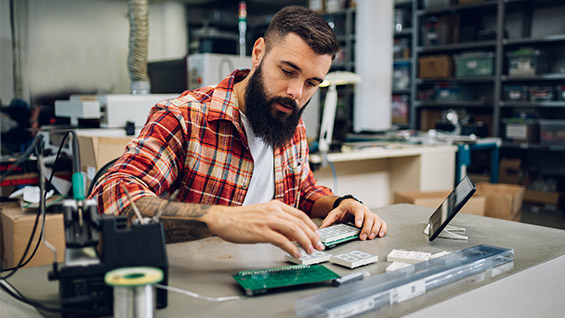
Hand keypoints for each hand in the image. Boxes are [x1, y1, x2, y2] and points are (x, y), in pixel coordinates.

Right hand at [204, 200, 324, 257]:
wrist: (223, 219)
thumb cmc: (240, 218)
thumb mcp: (263, 214)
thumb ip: (278, 221)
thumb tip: (292, 234)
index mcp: (275, 205)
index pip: (300, 214)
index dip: (311, 226)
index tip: (317, 235)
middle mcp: (274, 211)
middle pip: (300, 222)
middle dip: (312, 236)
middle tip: (318, 245)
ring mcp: (268, 220)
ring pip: (294, 230)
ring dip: (305, 242)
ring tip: (310, 251)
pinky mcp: (261, 232)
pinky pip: (282, 240)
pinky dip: (292, 248)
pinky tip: (296, 254)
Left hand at [319, 199, 386, 240]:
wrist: (348, 206)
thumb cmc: (342, 210)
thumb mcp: (334, 214)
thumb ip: (328, 221)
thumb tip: (321, 229)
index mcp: (354, 206)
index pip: (358, 210)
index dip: (359, 218)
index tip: (358, 225)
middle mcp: (364, 209)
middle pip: (369, 217)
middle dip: (367, 228)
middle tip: (363, 237)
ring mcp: (370, 214)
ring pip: (377, 220)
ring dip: (375, 230)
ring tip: (370, 238)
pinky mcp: (374, 219)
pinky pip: (382, 223)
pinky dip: (383, 229)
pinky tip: (380, 235)